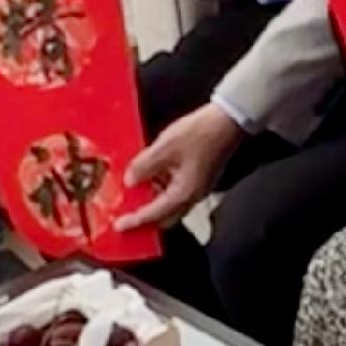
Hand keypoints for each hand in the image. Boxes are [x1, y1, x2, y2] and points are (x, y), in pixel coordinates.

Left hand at [118, 101, 244, 233]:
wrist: (227, 120)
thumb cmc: (199, 133)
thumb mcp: (164, 148)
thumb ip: (144, 166)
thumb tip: (129, 181)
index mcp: (184, 193)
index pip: (154, 214)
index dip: (134, 220)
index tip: (118, 225)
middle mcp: (193, 196)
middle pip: (165, 217)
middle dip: (146, 219)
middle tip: (127, 214)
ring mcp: (198, 187)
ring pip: (172, 205)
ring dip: (154, 203)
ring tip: (135, 193)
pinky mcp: (200, 177)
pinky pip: (177, 192)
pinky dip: (162, 190)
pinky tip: (151, 177)